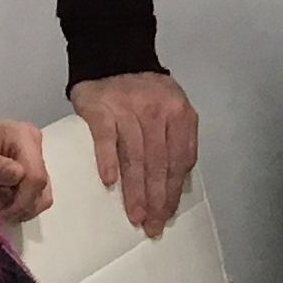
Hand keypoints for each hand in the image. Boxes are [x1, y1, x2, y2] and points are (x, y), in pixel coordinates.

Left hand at [0, 115, 50, 221]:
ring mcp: (35, 157)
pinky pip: (33, 193)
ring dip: (17, 206)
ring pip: (41, 194)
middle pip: (41, 188)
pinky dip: (17, 202)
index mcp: (23, 137)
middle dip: (18, 205)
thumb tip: (17, 177)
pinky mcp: (31, 167)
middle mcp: (35, 145)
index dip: (21, 202)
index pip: (35, 177)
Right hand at [68, 70, 199, 237]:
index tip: (166, 214)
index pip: (180, 160)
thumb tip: (175, 182)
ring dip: (135, 189)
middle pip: (159, 162)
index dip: (173, 190)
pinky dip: (108, 159)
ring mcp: (129, 111)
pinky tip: (109, 181)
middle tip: (152, 225)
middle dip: (156, 198)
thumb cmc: (145, 92)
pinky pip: (106, 138)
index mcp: (180, 115)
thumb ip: (175, 140)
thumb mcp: (172, 109)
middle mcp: (158, 114)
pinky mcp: (102, 109)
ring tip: (135, 214)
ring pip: (136, 156)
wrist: (114, 57)